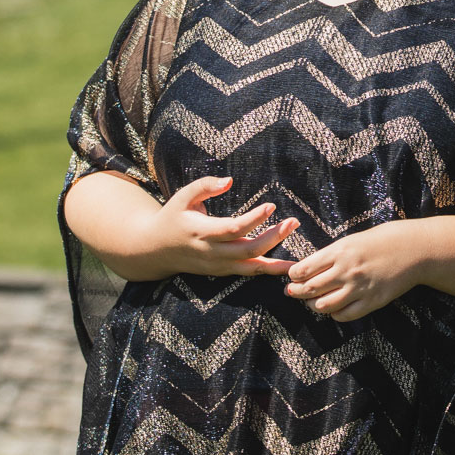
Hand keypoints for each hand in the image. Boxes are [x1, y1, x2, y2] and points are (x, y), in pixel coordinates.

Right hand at [141, 176, 296, 278]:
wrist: (154, 251)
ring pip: (251, 267)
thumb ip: (205, 186)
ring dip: (276, 261)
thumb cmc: (172, 217)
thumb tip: (230, 180)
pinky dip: (267, 272)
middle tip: (293, 222)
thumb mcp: (183, 196)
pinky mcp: (222, 272)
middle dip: (274, 237)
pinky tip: (287, 268)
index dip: (254, 219)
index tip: (271, 205)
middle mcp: (211, 252)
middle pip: (247, 249)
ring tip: (299, 254)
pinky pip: (247, 273)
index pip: (233, 228)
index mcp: (202, 231)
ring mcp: (217, 266)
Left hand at [283, 220, 423, 321]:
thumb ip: (332, 254)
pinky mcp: (372, 301)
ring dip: (313, 305)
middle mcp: (347, 270)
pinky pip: (344, 315)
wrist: (413, 249)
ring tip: (312, 302)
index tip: (291, 277)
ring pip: (324, 305)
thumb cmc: (382, 240)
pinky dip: (334, 314)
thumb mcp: (352, 240)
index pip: (305, 269)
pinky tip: (333, 309)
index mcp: (340, 251)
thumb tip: (309, 269)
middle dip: (296, 292)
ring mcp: (359, 288)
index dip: (293, 276)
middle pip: (311, 289)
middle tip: (292, 292)